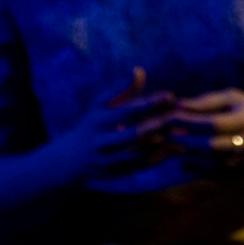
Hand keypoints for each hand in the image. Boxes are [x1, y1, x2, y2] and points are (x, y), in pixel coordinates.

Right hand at [57, 67, 178, 181]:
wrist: (68, 160)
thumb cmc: (91, 126)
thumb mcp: (100, 106)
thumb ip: (122, 90)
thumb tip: (139, 69)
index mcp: (98, 120)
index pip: (127, 110)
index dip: (149, 103)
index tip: (170, 96)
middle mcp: (101, 141)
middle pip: (132, 134)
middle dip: (155, 126)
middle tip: (175, 118)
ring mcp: (106, 160)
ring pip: (136, 154)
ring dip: (157, 146)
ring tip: (176, 136)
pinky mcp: (114, 174)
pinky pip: (137, 168)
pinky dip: (154, 159)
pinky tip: (170, 151)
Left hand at [168, 88, 243, 174]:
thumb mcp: (235, 99)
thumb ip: (208, 102)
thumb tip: (179, 105)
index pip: (214, 123)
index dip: (190, 123)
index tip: (170, 120)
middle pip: (213, 146)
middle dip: (187, 143)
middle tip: (166, 139)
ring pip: (215, 164)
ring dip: (192, 159)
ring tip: (173, 152)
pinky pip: (221, 176)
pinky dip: (201, 171)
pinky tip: (186, 165)